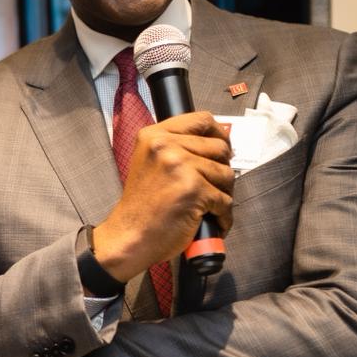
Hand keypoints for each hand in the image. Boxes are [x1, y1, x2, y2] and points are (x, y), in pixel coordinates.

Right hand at [93, 112, 233, 281]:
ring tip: (208, 205)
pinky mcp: (195, 190)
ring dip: (223, 193)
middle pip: (220, 148)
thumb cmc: (141, 207)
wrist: (129, 237)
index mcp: (154, 136)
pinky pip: (226, 200)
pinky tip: (210, 220)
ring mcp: (181, 167)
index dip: (219, 134)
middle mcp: (165, 146)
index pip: (202, 120)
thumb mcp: (149, 162)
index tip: (222, 147)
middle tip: (212, 185)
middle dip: (222, 169)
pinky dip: (223, 215)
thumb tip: (217, 141)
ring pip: (227, 174)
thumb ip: (175, 147)